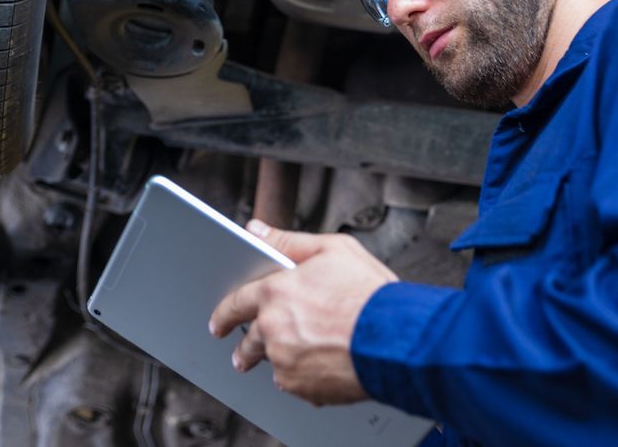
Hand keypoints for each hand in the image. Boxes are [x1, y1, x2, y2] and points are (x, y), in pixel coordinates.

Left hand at [208, 219, 398, 405]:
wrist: (398, 338)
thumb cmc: (370, 293)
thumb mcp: (333, 249)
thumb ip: (289, 241)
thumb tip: (256, 230)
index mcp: (275, 294)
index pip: (235, 304)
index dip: (224, 314)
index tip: (218, 324)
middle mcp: (274, 330)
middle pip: (249, 344)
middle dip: (245, 351)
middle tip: (244, 357)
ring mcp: (287, 362)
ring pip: (275, 365)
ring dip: (282, 362)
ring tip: (305, 357)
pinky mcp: (304, 388)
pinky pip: (296, 385)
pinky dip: (305, 378)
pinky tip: (326, 367)